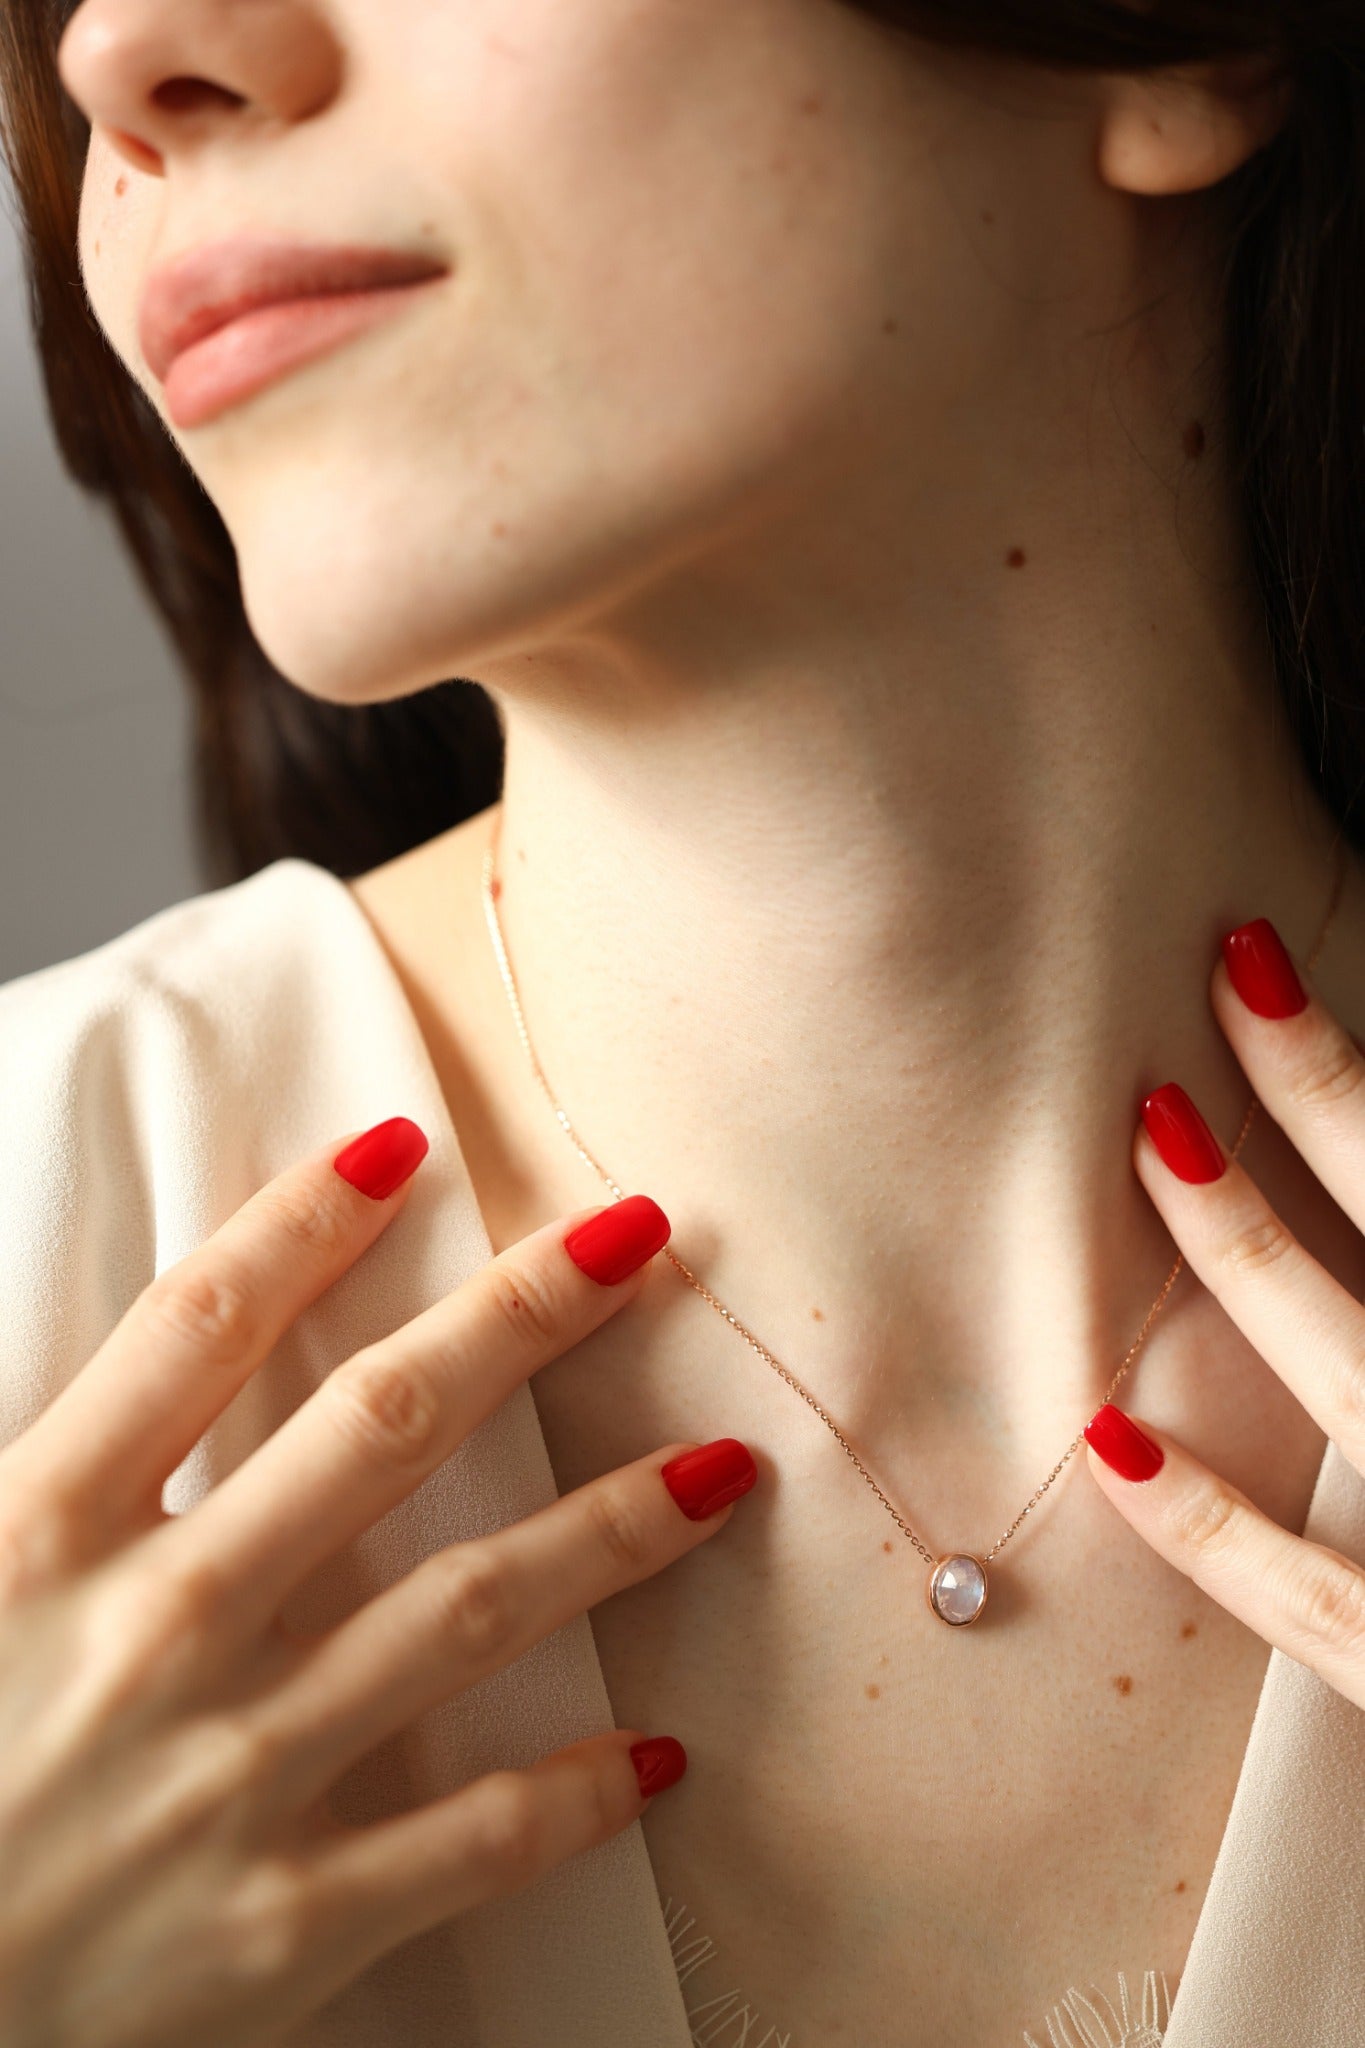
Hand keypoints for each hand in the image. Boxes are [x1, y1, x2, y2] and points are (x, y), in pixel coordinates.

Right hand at [0, 1118, 757, 2047]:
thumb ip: (40, 1477)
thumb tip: (135, 1377)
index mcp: (39, 1535)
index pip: (199, 1323)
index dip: (307, 1217)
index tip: (402, 1143)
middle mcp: (159, 1630)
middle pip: (375, 1426)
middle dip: (518, 1316)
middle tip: (637, 1236)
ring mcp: (234, 1777)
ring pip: (465, 1610)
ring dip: (609, 1527)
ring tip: (722, 1466)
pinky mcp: (283, 1926)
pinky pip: (466, 1843)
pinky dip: (573, 1794)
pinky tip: (663, 1751)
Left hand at [1083, 916, 1364, 1710]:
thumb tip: (1356, 1178)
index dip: (1345, 1079)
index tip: (1257, 974)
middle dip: (1316, 1107)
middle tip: (1219, 991)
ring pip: (1357, 1384)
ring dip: (1251, 1253)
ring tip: (1159, 1139)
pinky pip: (1314, 1606)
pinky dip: (1213, 1528)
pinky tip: (1113, 1442)